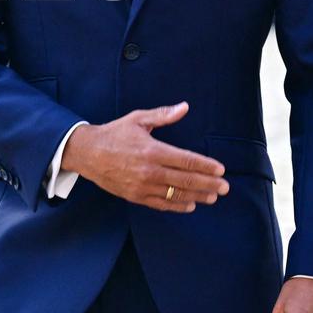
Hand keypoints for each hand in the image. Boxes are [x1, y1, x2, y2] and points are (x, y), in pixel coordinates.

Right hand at [61, 102, 227, 210]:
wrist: (88, 153)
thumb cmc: (115, 133)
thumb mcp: (138, 119)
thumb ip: (163, 115)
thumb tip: (184, 107)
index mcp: (152, 150)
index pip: (186, 160)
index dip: (206, 166)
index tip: (220, 169)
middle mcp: (149, 170)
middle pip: (186, 180)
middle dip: (209, 184)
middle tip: (225, 187)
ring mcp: (142, 186)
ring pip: (176, 194)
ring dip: (197, 196)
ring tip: (213, 197)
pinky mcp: (136, 196)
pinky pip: (161, 204)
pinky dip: (177, 205)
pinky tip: (190, 205)